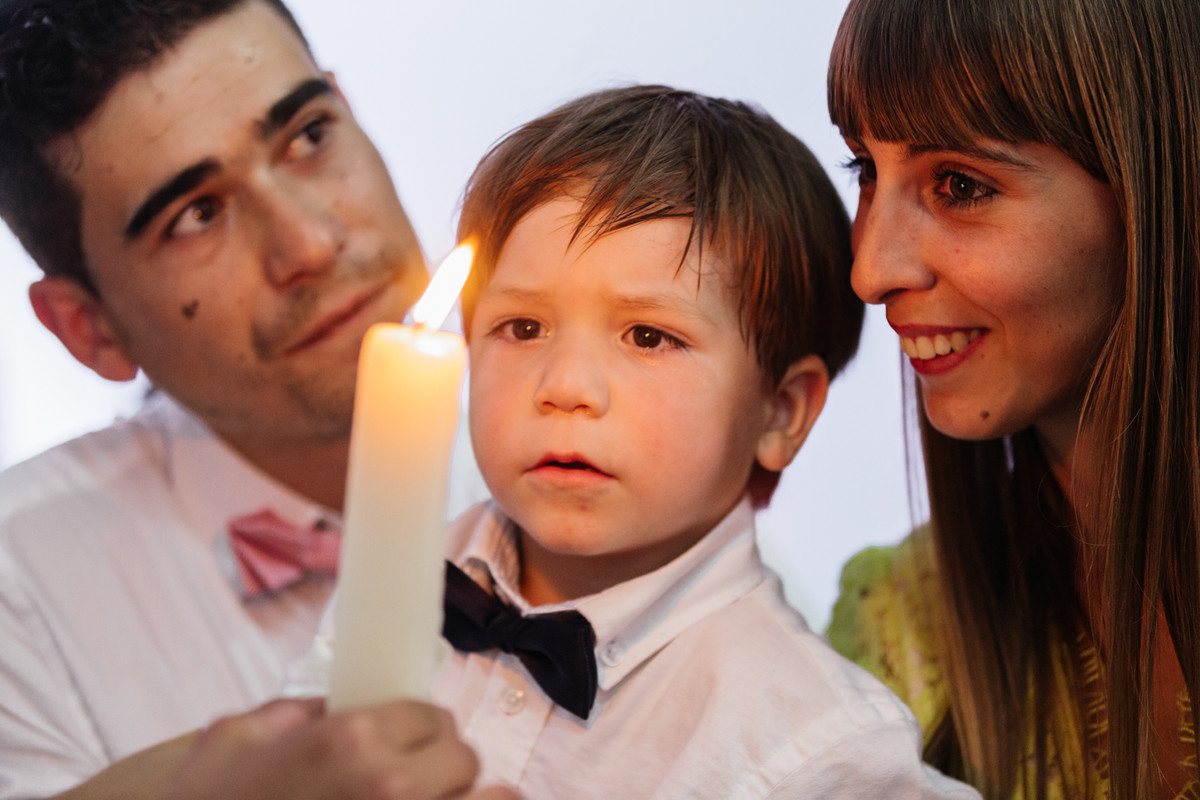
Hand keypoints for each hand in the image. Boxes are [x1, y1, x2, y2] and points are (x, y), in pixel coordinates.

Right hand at [57, 697, 518, 799]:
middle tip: (418, 777)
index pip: (430, 716)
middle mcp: (389, 788)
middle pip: (462, 758)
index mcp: (349, 740)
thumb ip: (289, 715)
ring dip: (469, 798)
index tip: (408, 742)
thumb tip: (326, 708)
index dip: (420, 730)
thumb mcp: (232, 742)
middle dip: (443, 764)